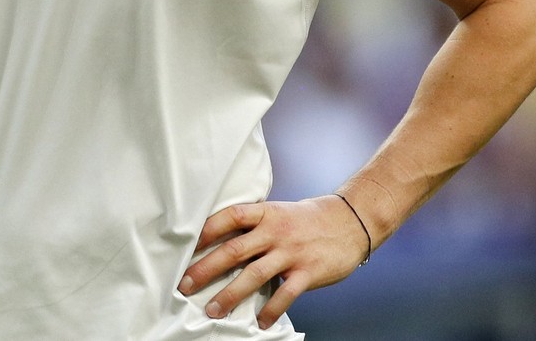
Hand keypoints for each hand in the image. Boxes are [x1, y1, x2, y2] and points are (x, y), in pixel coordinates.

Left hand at [179, 196, 368, 329]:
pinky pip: (285, 295)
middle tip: (185, 284)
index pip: (229, 217)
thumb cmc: (304, 220)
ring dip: (230, 294)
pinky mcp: (308, 273)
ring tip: (212, 309)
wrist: (349, 222)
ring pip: (254, 275)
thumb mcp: (276, 213)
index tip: (185, 245)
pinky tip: (260, 323)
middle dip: (206, 268)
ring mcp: (291, 253)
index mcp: (264, 214)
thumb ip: (252, 226)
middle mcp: (275, 232)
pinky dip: (271, 311)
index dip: (206, 230)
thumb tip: (217, 241)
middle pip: (234, 250)